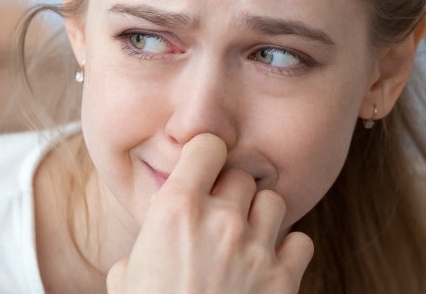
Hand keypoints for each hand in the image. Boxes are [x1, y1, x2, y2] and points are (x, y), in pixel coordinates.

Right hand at [107, 133, 313, 293]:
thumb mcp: (125, 283)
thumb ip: (139, 256)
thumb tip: (137, 261)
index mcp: (175, 211)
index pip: (207, 146)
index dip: (206, 156)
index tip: (203, 169)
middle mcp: (220, 221)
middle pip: (241, 177)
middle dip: (231, 194)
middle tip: (219, 218)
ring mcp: (255, 248)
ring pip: (273, 203)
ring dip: (261, 217)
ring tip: (245, 240)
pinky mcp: (283, 279)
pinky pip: (301, 242)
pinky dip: (289, 250)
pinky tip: (270, 266)